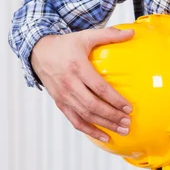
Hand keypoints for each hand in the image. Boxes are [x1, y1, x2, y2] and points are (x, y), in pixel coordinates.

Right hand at [31, 27, 134, 141]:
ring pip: (86, 115)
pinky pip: (75, 121)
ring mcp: (63, 95)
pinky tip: (105, 136)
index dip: (115, 99)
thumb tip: (131, 33)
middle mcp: (69, 83)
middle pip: (93, 105)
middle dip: (112, 116)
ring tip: (122, 130)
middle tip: (128, 123)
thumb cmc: (65, 45)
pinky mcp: (60, 103)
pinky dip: (90, 131)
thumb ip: (108, 35)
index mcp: (77, 67)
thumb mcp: (85, 36)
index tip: (129, 107)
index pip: (99, 87)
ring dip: (105, 125)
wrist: (37, 51)